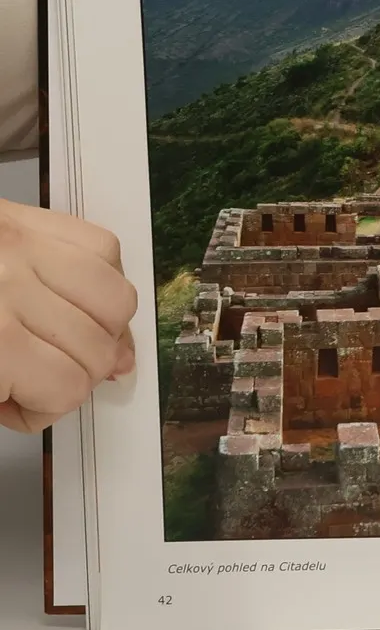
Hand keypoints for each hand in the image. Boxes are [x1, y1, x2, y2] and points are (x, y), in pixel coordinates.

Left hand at [0, 200, 137, 431]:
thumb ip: (3, 393)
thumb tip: (65, 392)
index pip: (66, 388)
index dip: (44, 409)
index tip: (16, 405)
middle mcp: (12, 289)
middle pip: (97, 349)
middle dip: (76, 374)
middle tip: (40, 374)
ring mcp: (26, 248)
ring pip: (117, 300)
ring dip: (103, 328)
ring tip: (73, 335)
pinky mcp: (31, 220)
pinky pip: (103, 247)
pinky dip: (103, 276)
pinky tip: (78, 294)